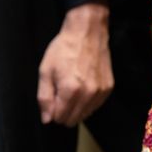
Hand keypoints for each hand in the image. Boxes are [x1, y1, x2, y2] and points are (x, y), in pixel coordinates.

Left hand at [37, 0, 113, 126]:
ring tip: (72, 87)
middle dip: (63, 111)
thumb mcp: (45, 70)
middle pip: (72, 120)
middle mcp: (87, 94)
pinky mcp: (108, 88)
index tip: (53, 96)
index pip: (58, 118)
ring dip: (76, 107)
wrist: (87, 32)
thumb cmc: (64, 48)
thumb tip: (47, 119)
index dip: (52, 110)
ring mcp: (100, 92)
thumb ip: (44, 97)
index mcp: (70, 90)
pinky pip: (95, 106)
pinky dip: (87, 101)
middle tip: (61, 92)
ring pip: (85, 115)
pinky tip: (83, 86)